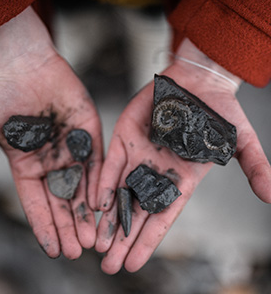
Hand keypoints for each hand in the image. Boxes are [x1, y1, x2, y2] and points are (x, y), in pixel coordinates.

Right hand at [0, 7, 102, 258]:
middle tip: (77, 251)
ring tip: (92, 238)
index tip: (53, 250)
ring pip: (82, 189)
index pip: (37, 205)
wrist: (28, 67)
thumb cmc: (2, 96)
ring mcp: (73, 151)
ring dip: (87, 213)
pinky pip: (97, 166)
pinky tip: (102, 206)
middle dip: (69, 227)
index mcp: (28, 168)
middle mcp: (53, 164)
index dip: (45, 228)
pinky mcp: (91, 136)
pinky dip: (100, 185)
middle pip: (62, 203)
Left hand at [95, 39, 270, 273]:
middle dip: (122, 239)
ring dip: (108, 219)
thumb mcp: (240, 142)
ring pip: (118, 193)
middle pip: (136, 212)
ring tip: (96, 244)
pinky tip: (96, 206)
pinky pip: (111, 165)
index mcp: (180, 181)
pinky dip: (103, 184)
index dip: (148, 241)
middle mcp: (155, 174)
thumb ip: (254, 168)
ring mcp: (137, 158)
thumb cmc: (220, 112)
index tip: (134, 264)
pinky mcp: (124, 139)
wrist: (200, 83)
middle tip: (109, 265)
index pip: (161, 218)